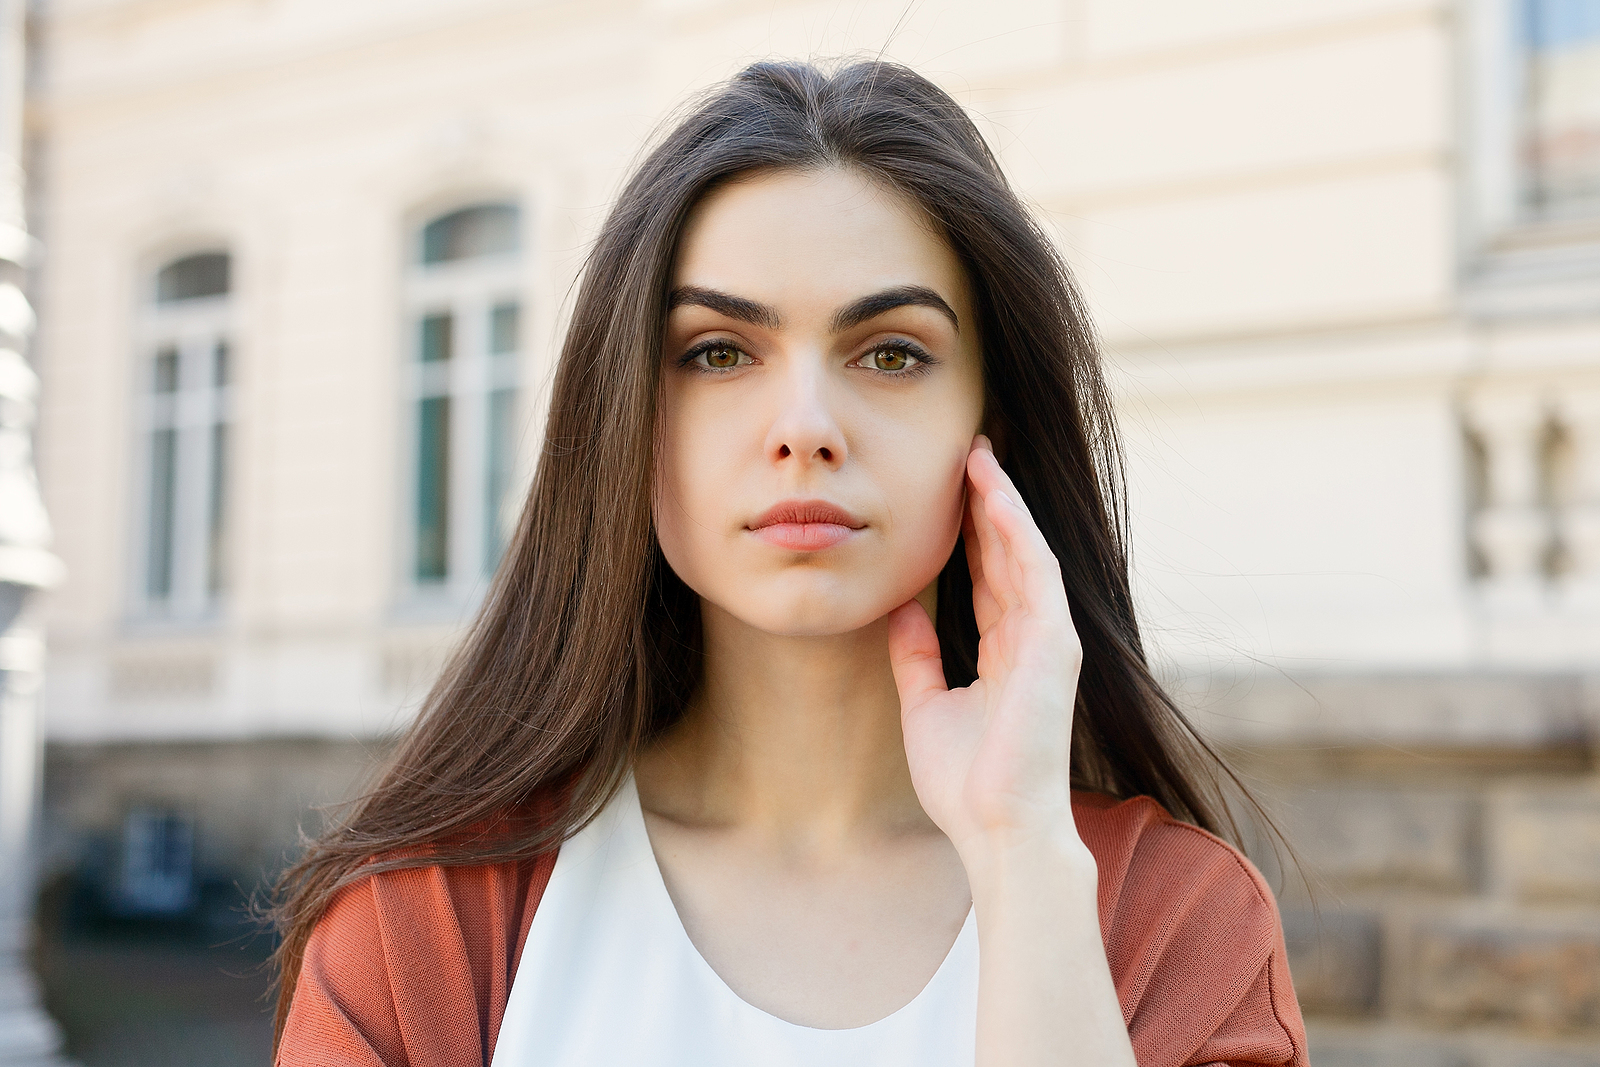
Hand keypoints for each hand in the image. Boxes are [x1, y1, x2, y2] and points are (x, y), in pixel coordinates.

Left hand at [887, 436, 1084, 860]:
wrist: (996, 829)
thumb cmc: (965, 781)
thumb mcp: (925, 704)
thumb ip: (916, 654)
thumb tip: (901, 606)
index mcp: (1003, 652)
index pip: (986, 577)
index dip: (968, 532)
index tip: (947, 489)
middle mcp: (1030, 638)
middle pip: (1006, 555)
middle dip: (987, 503)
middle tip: (966, 451)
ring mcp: (1047, 640)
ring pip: (1025, 553)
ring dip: (1004, 503)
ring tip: (979, 457)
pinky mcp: (1056, 645)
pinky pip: (1037, 574)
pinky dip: (1018, 532)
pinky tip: (997, 497)